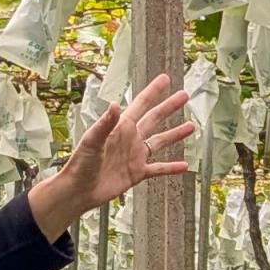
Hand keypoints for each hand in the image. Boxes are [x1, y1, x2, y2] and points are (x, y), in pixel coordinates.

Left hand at [30, 71, 199, 238]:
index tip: (165, 79)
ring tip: (191, 126)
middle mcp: (130, 139)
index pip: (141, 104)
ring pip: (160, 142)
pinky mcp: (137, 173)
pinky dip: (171, 168)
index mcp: (121, 127)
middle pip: (154, 119)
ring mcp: (135, 156)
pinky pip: (158, 168)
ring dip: (175, 134)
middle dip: (169, 107)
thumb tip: (115, 104)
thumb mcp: (92, 141)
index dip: (153, 91)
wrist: (79, 191)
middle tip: (184, 96)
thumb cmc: (80, 164)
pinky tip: (184, 165)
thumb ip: (105, 123)